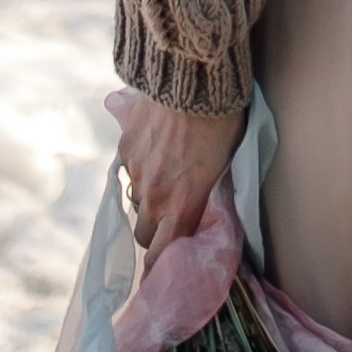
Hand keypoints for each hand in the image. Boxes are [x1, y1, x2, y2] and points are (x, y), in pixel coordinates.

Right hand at [113, 90, 246, 264]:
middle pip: (145, 235)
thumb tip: (201, 200)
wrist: (191, 75)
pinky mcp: (125, 146)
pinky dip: (140, 167)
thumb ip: (208, 188)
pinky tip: (156, 148)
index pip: (163, 255)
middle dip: (155, 233)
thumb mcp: (226, 160)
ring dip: (147, 199)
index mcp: (184, 203)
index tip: (159, 276)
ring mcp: (137, 171)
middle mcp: (155, 194)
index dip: (159, 270)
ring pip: (135, 201)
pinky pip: (129, 169)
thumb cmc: (223, 119)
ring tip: (166, 178)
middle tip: (170, 220)